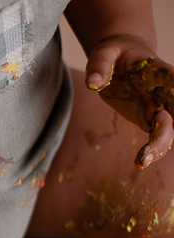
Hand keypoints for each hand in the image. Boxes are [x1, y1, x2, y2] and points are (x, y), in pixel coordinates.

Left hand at [85, 35, 173, 167]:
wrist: (119, 56)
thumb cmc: (113, 53)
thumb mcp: (104, 53)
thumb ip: (99, 66)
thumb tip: (92, 84)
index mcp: (156, 70)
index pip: (171, 78)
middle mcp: (162, 90)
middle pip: (173, 108)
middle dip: (169, 125)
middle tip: (158, 141)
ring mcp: (155, 105)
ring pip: (166, 126)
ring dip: (160, 143)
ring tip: (143, 161)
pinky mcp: (146, 117)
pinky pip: (154, 134)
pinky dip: (151, 148)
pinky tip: (141, 162)